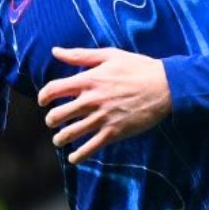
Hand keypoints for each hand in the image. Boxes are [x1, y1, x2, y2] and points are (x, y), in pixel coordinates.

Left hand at [38, 46, 170, 164]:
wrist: (166, 86)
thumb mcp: (109, 55)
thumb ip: (80, 55)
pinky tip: (74, 158)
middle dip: (51, 120)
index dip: (43, 97)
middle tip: (53, 121)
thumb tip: (55, 52)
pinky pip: (90, 148)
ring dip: (60, 139)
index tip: (43, 101)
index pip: (53, 90)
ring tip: (59, 139)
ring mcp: (102, 118)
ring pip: (70, 133)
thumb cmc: (138, 67)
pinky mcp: (114, 133)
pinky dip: (78, 155)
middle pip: (58, 115)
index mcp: (88, 80)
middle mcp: (91, 100)